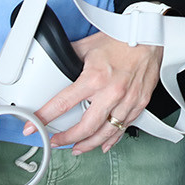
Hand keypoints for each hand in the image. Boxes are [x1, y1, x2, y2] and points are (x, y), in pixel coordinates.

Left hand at [29, 33, 163, 154]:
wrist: (151, 36)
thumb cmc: (123, 39)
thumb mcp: (89, 45)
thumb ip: (70, 56)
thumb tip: (54, 62)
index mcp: (95, 78)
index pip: (63, 104)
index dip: (44, 117)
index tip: (32, 127)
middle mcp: (112, 92)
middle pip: (85, 128)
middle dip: (66, 139)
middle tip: (55, 141)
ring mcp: (127, 100)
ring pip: (105, 133)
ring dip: (88, 144)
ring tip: (76, 148)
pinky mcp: (140, 103)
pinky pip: (124, 128)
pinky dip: (112, 139)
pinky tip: (103, 144)